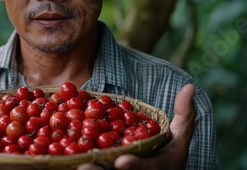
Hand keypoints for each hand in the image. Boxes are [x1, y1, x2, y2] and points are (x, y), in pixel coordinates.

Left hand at [77, 84, 196, 169]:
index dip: (133, 166)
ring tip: (70, 166)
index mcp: (156, 168)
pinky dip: (73, 169)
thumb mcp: (180, 137)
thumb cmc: (168, 155)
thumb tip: (189, 86)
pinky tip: (57, 163)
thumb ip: (184, 114)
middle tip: (84, 166)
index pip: (145, 168)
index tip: (121, 160)